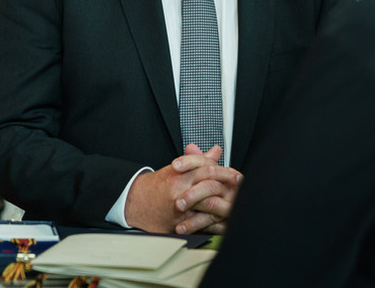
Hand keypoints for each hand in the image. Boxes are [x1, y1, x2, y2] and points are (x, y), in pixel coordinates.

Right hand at [124, 145, 241, 234]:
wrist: (134, 203)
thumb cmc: (157, 185)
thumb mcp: (177, 169)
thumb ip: (198, 160)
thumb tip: (216, 150)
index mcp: (180, 174)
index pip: (207, 167)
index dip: (225, 171)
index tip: (236, 174)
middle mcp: (179, 189)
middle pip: (210, 184)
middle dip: (228, 185)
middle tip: (241, 186)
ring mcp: (179, 208)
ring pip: (207, 205)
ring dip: (225, 204)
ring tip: (237, 203)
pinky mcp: (177, 224)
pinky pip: (200, 224)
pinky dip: (214, 224)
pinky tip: (225, 222)